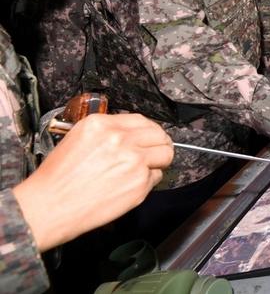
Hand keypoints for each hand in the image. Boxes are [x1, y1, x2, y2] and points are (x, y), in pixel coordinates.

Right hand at [12, 113, 172, 251]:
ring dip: (158, 162)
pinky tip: (130, 185)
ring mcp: (134, 160)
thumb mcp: (78, 139)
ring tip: (145, 169)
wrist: (49, 206)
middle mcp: (121, 139)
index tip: (149, 137)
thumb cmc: (58, 178)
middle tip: (155, 153)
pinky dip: (149, 181)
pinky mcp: (140, 183)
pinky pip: (156, 177)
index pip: (142, 120)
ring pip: (165, 155)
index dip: (149, 130)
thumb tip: (131, 134)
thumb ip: (107, 132)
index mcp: (102, 125)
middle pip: (159, 135)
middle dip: (160, 144)